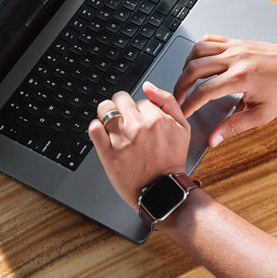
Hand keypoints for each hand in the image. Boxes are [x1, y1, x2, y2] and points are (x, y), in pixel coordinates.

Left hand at [88, 82, 190, 206]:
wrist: (163, 191)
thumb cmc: (171, 161)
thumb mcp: (182, 128)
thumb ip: (168, 102)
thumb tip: (149, 86)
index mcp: (157, 119)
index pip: (141, 99)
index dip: (140, 110)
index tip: (142, 122)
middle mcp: (139, 127)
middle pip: (120, 99)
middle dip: (123, 108)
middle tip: (126, 122)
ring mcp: (122, 140)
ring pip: (105, 108)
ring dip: (107, 114)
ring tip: (113, 126)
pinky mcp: (108, 154)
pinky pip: (94, 129)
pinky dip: (96, 129)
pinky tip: (103, 135)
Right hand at [173, 35, 276, 146]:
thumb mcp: (262, 115)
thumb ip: (234, 127)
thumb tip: (214, 140)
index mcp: (241, 78)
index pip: (204, 91)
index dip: (189, 104)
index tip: (183, 113)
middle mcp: (236, 59)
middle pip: (194, 68)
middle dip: (180, 85)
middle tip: (177, 98)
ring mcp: (235, 47)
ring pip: (198, 50)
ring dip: (186, 65)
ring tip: (185, 80)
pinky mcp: (237, 41)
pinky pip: (210, 39)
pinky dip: (198, 50)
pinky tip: (197, 62)